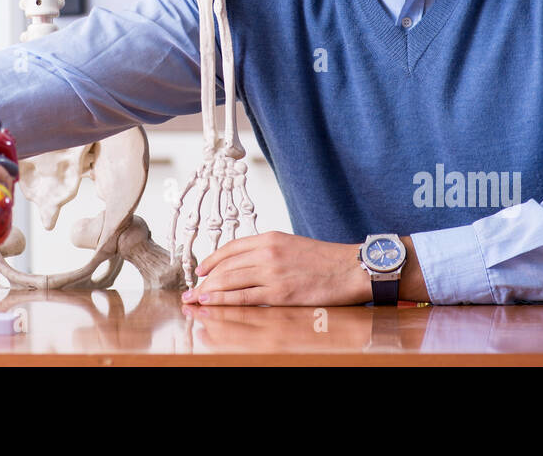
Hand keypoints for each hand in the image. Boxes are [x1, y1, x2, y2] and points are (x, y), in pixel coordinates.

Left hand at [182, 231, 370, 306]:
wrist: (351, 268)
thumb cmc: (325, 260)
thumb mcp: (292, 246)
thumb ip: (269, 252)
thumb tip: (247, 265)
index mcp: (270, 238)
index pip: (231, 248)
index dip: (212, 260)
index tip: (201, 270)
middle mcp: (267, 252)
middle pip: (226, 266)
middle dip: (205, 280)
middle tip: (191, 291)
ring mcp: (272, 273)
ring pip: (229, 282)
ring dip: (208, 292)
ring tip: (195, 300)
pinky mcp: (280, 294)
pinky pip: (243, 298)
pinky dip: (222, 301)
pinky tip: (210, 304)